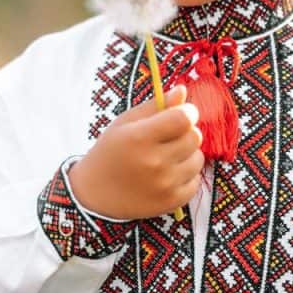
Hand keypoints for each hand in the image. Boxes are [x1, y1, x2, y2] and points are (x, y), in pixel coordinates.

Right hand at [67, 84, 203, 219]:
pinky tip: (170, 173)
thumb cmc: (110, 152)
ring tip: (169, 155)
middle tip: (171, 136)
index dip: (187, 112)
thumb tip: (182, 90)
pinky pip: (196, 181)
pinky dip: (187, 176)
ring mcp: (164, 184)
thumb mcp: (126, 123)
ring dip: (188, 154)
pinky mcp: (171, 202)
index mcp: (140, 137)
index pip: (183, 118)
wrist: (95, 194)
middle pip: (194, 137)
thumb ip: (156, 105)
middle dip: (187, 132)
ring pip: (198, 159)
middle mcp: (154, 162)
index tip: (182, 113)